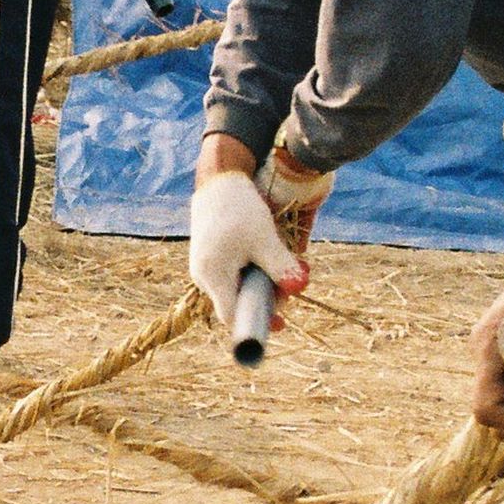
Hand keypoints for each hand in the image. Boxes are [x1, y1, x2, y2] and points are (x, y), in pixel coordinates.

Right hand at [185, 157, 310, 325]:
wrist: (219, 180)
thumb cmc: (239, 209)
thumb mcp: (265, 239)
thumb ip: (281, 266)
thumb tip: (299, 289)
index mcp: (212, 276)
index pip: (232, 316)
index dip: (257, 322)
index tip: (281, 323)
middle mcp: (204, 277)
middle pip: (238, 302)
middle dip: (268, 296)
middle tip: (292, 282)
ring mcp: (206, 268)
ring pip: (238, 287)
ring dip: (263, 281)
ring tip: (286, 264)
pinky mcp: (211, 258)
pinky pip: (234, 274)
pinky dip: (254, 270)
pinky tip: (269, 256)